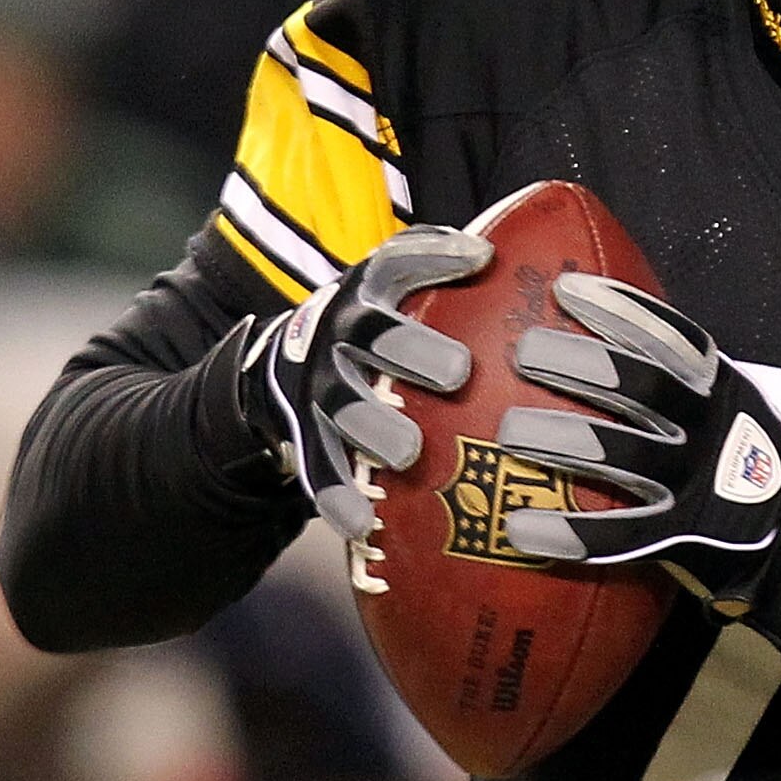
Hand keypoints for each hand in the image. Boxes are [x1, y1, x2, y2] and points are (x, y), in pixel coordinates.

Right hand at [236, 226, 490, 539]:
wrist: (287, 365)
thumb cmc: (373, 326)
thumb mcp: (392, 285)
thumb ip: (437, 265)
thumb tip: (492, 255)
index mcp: (366, 294)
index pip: (397, 264)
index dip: (435, 257)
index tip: (480, 260)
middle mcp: (336, 334)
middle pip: (371, 336)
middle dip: (411, 350)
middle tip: (457, 372)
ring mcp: (319, 388)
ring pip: (344, 407)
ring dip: (376, 428)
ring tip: (409, 453)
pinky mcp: (306, 438)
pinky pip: (320, 471)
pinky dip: (339, 498)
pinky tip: (364, 525)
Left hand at [492, 275, 780, 651]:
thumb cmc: (743, 462)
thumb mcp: (727, 404)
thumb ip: (678, 377)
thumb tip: (594, 333)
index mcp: (718, 389)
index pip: (670, 336)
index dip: (620, 309)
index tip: (566, 291)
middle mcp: (708, 428)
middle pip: (640, 386)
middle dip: (579, 363)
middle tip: (526, 351)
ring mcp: (695, 483)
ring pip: (621, 455)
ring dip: (560, 438)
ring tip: (508, 430)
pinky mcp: (681, 537)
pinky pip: (617, 535)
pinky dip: (568, 531)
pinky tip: (520, 526)